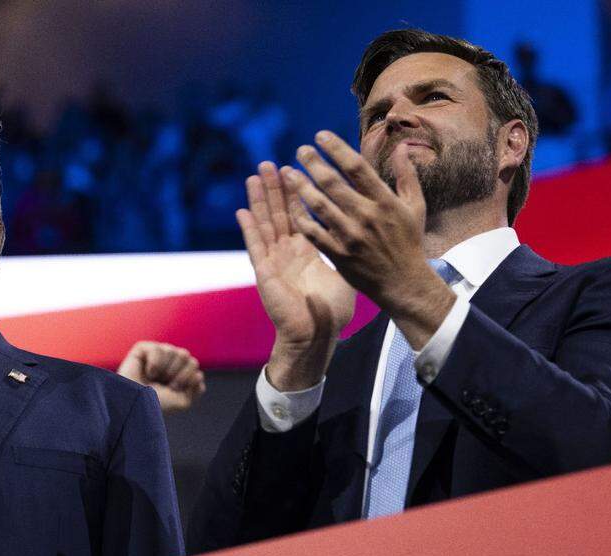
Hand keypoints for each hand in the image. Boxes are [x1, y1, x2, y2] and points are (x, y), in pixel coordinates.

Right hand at [118, 341, 205, 412]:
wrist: (136, 405)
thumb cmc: (157, 404)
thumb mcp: (183, 401)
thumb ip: (196, 388)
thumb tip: (199, 374)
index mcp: (180, 372)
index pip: (194, 366)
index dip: (186, 380)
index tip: (173, 390)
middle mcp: (169, 361)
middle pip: (186, 356)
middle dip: (177, 374)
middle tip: (164, 385)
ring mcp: (157, 353)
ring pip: (173, 351)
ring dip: (165, 370)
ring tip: (154, 379)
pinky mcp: (143, 349)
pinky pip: (157, 349)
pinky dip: (154, 364)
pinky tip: (147, 373)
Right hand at [238, 161, 356, 390]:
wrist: (317, 336)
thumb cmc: (332, 311)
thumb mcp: (345, 273)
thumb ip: (349, 249)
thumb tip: (367, 232)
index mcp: (306, 251)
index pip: (299, 214)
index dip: (295, 193)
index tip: (295, 169)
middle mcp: (287, 252)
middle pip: (279, 213)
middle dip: (274, 188)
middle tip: (269, 163)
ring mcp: (274, 261)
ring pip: (265, 223)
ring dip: (259, 200)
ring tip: (254, 176)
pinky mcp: (265, 273)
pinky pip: (256, 247)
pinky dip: (249, 229)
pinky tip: (242, 211)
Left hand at [283, 132, 454, 349]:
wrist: (403, 283)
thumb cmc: (409, 241)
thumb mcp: (415, 206)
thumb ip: (406, 175)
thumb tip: (401, 146)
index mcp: (385, 201)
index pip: (356, 167)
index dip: (336, 148)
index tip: (321, 135)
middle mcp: (366, 216)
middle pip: (333, 182)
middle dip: (313, 163)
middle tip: (301, 150)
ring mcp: (350, 236)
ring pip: (319, 205)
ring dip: (300, 186)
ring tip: (288, 172)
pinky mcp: (338, 254)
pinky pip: (313, 232)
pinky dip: (301, 218)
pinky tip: (291, 205)